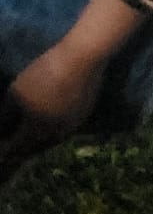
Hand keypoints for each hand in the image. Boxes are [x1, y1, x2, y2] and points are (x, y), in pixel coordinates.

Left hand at [0, 41, 105, 180]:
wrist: (82, 60)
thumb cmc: (45, 74)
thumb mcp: (17, 93)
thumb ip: (6, 116)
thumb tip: (2, 131)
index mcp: (36, 132)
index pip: (15, 150)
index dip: (5, 151)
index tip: (0, 153)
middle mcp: (55, 136)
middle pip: (34, 149)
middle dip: (22, 149)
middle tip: (12, 145)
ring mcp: (72, 127)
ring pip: (51, 140)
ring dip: (39, 139)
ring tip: (31, 133)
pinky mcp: (83, 116)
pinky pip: (64, 128)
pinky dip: (54, 128)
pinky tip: (51, 118)